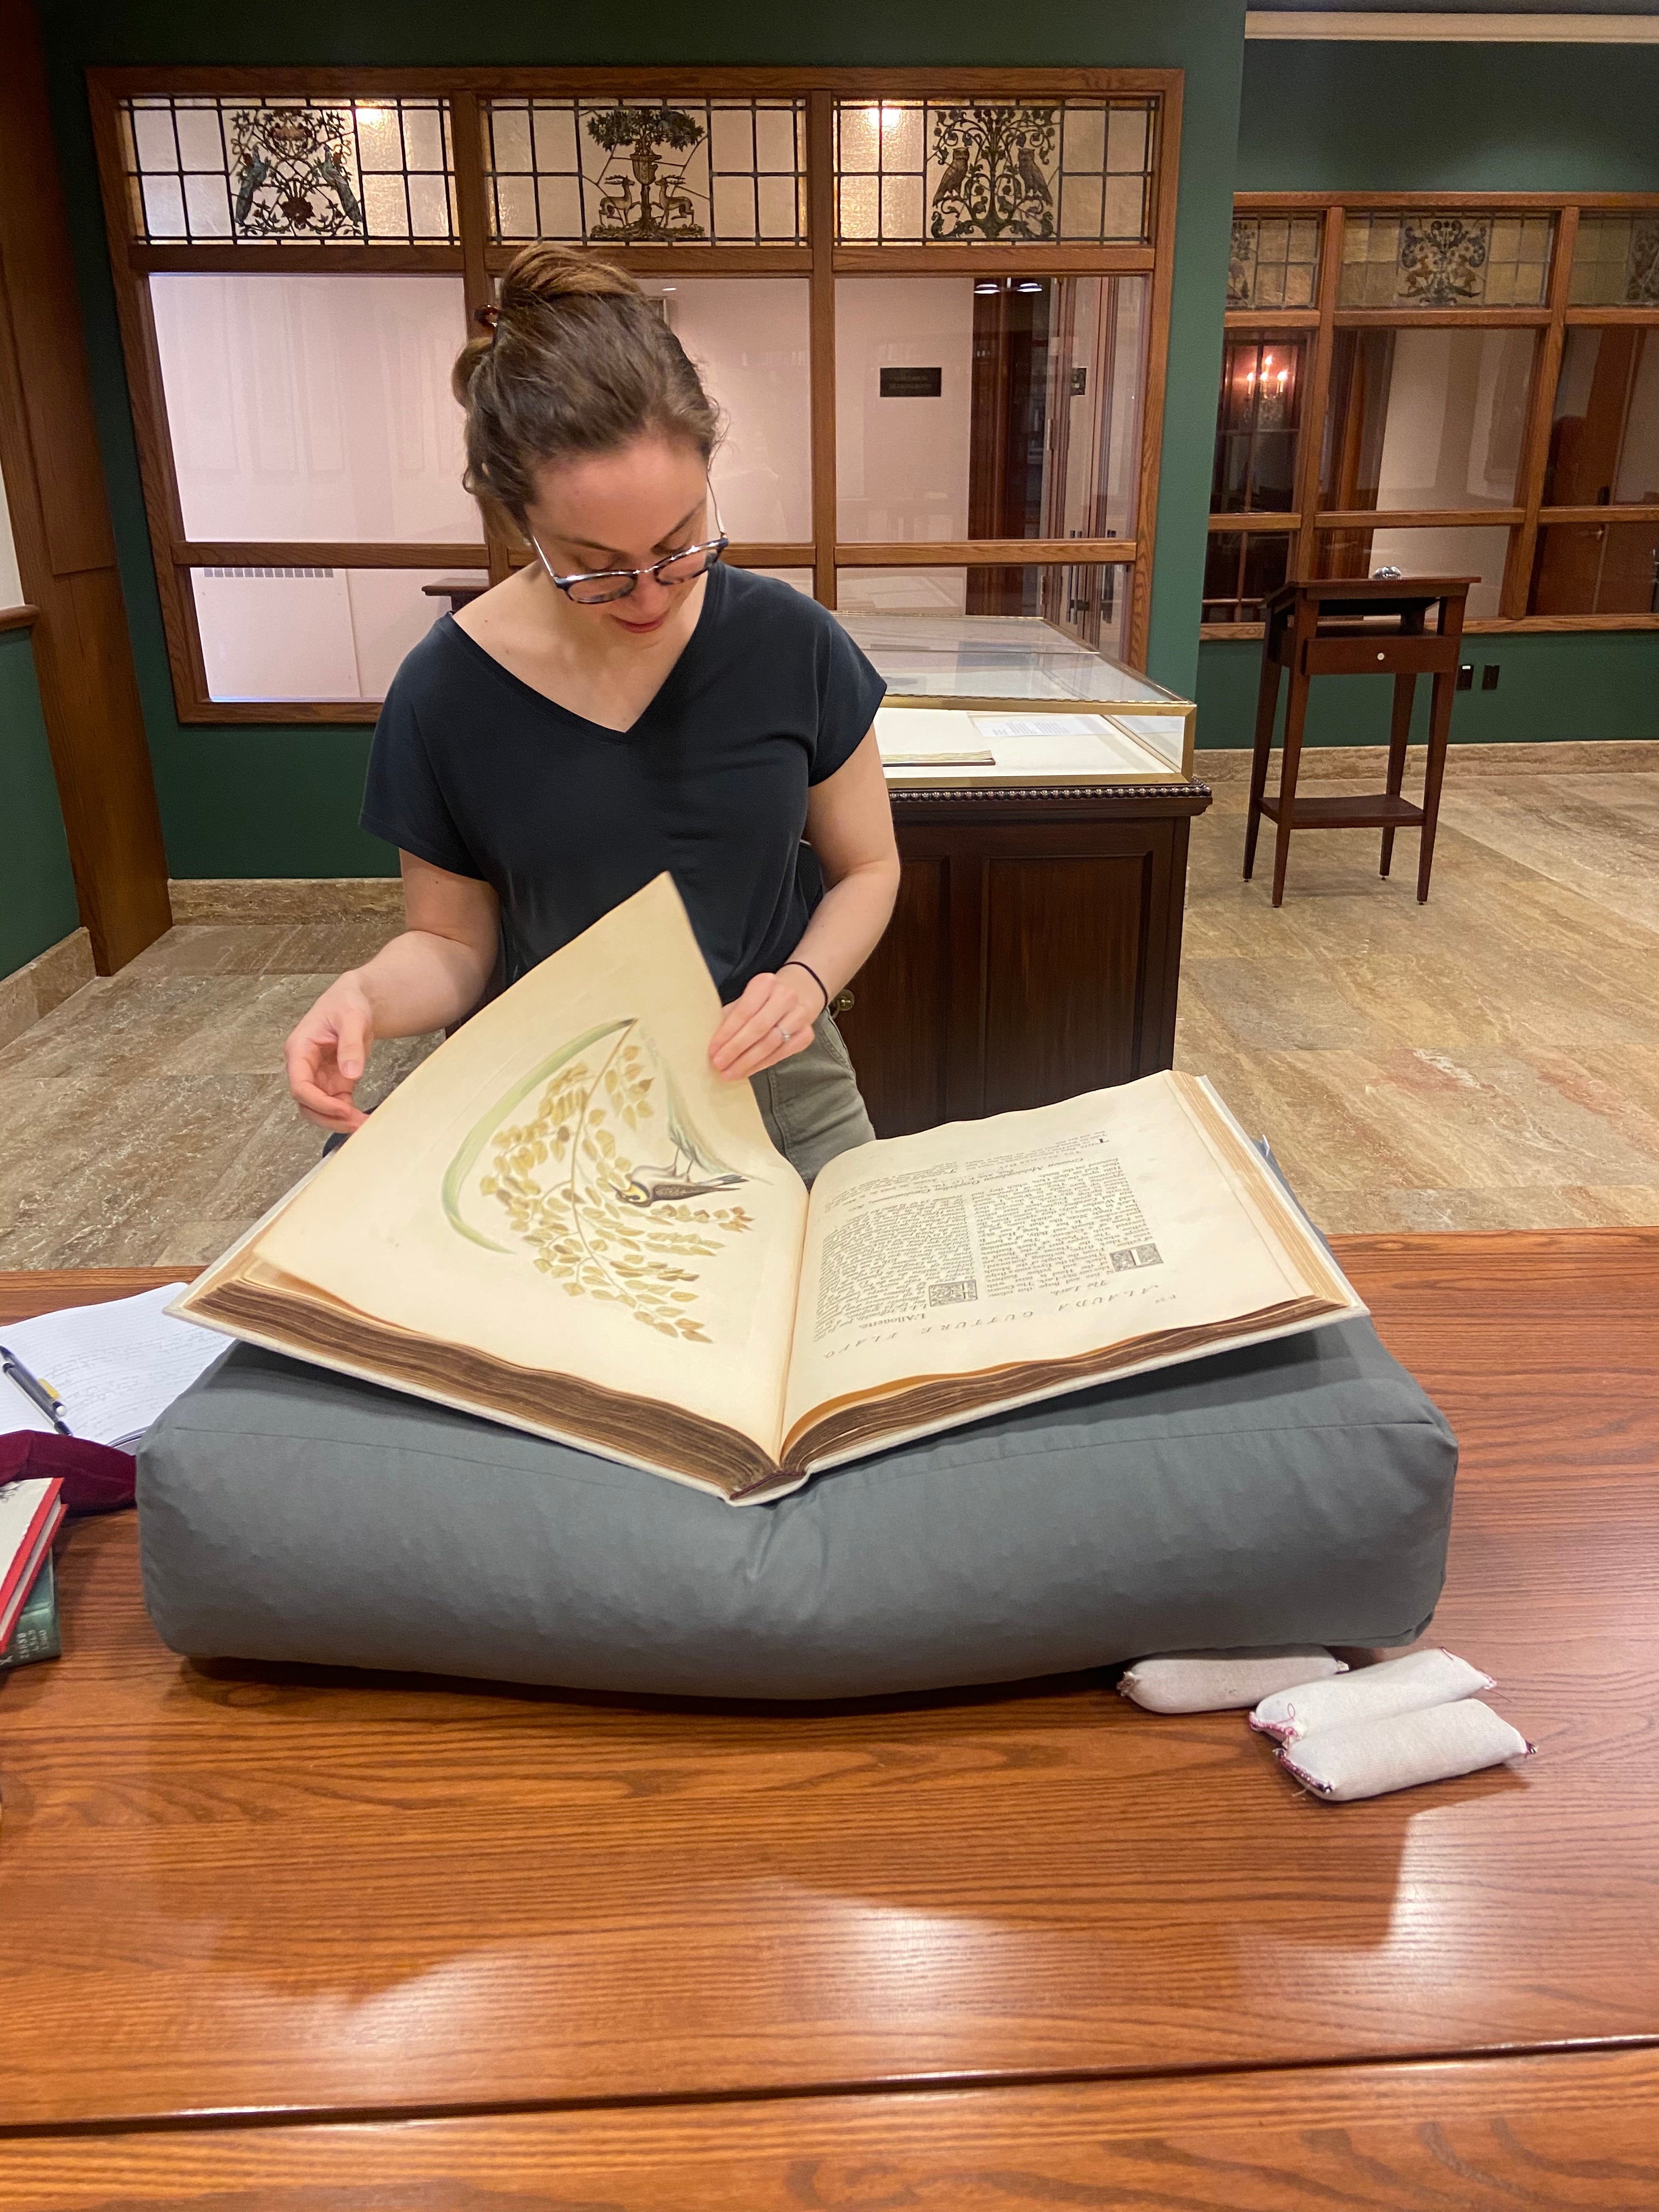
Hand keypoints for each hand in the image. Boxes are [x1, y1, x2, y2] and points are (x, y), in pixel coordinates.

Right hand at [284, 976, 376, 1132]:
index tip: (343, 1109)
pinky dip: (347, 1114)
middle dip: (328, 1118)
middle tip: (356, 1124)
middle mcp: (303, 1066)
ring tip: (363, 1124)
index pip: (299, 1085)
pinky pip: (335, 1104)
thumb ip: (350, 1046)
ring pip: (318, 1109)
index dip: (318, 1102)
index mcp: (299, 1049)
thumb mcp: (352, 1019)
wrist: (354, 1000)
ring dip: (337, 1120)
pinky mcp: (332, 1081)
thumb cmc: (347, 1003)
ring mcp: (317, 1076)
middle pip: (306, 1103)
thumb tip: (351, 1074)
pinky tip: (363, 1117)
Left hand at [708, 966, 823, 1081]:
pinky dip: (762, 1064)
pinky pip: (782, 1053)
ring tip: (730, 1072)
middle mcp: (785, 997)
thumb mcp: (745, 1000)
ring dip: (748, 1061)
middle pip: (758, 1028)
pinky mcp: (806, 1034)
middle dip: (736, 1049)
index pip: (744, 1011)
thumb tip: (715, 1045)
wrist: (799, 993)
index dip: (727, 1033)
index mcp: (765, 983)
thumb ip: (730, 1018)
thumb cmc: (763, 1000)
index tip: (713, 1051)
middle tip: (720, 1064)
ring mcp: (799, 1016)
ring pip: (771, 1043)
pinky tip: (747, 1071)